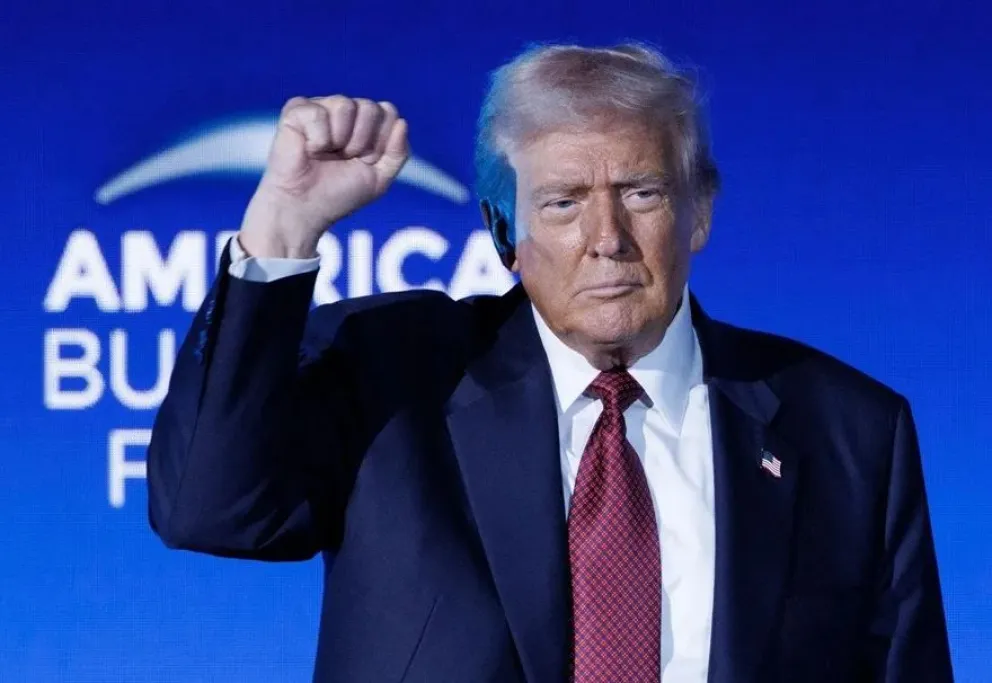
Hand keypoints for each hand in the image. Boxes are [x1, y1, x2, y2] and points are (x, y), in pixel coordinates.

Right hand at [239, 96, 408, 257]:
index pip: (388, 113)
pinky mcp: (296, 111)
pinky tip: (308, 150)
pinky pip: (318, 113)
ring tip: (326, 155)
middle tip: (345, 159)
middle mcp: (344, 112)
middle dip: (363, 142)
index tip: (366, 162)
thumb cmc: (339, 194)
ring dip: (341, 140)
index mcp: (365, 124)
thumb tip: (402, 122)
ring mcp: (320, 108)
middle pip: (371, 107)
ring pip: (345, 105)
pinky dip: (317, 139)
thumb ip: (398, 153)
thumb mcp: (379, 179)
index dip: (381, 142)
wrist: (304, 208)